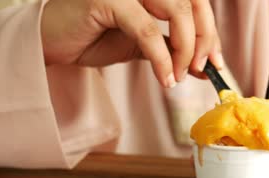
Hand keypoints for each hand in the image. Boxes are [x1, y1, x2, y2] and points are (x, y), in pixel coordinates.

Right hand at [41, 0, 222, 86]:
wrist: (51, 42)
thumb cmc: (93, 38)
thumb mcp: (142, 46)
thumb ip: (172, 50)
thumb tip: (206, 67)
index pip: (197, 3)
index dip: (212, 32)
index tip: (217, 63)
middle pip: (194, 4)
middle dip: (205, 40)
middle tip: (203, 68)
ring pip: (178, 12)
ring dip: (186, 50)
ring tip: (179, 76)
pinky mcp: (109, 0)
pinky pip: (148, 31)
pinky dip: (162, 59)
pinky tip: (165, 79)